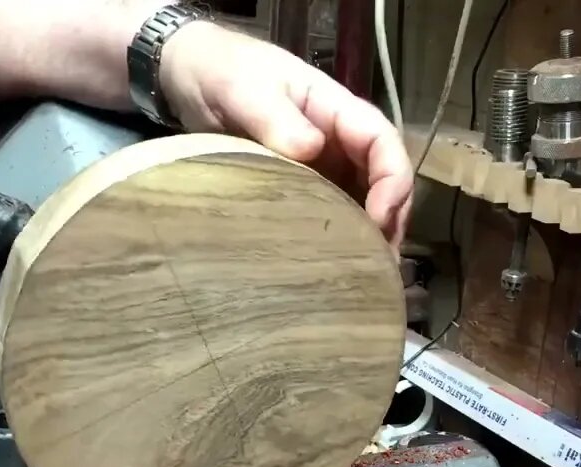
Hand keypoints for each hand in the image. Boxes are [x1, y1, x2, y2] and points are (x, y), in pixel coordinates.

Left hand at [159, 22, 412, 247]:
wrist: (188, 77)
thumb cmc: (221, 74)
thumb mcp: (244, 90)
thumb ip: (274, 117)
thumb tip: (311, 148)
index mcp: (334, 109)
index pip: (382, 142)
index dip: (392, 180)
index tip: (378, 219)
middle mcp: (336, 140)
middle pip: (382, 179)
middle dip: (389, 220)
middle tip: (378, 267)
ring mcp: (319, 165)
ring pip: (360, 200)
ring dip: (369, 236)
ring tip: (366, 278)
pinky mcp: (298, 187)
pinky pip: (328, 212)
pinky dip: (338, 239)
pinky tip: (332, 268)